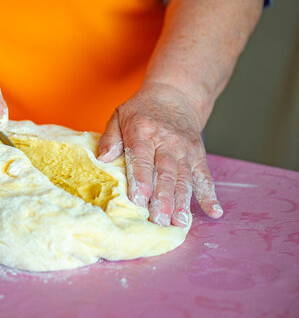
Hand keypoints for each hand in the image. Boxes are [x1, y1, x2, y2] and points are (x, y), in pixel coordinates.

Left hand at [97, 83, 222, 226]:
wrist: (175, 94)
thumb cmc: (141, 110)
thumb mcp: (119, 116)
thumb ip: (110, 138)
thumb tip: (103, 159)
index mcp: (143, 132)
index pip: (142, 159)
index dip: (141, 180)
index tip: (138, 200)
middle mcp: (167, 141)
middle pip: (166, 173)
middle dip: (163, 198)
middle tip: (159, 220)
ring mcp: (186, 149)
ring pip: (185, 178)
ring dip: (183, 202)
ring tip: (179, 223)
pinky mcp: (198, 155)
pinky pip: (205, 176)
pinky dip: (210, 195)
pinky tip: (214, 212)